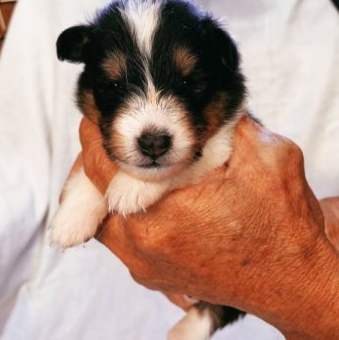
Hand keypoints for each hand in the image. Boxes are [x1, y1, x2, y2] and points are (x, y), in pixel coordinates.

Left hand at [79, 116, 338, 338]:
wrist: (291, 282)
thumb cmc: (283, 228)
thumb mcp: (268, 158)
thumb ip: (229, 122)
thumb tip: (201, 102)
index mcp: (162, 216)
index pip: (99, 166)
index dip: (98, 132)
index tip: (104, 114)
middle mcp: (141, 248)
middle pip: (92, 193)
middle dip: (102, 158)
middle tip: (119, 136)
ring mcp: (143, 266)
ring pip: (102, 216)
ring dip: (110, 186)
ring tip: (131, 163)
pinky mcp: (152, 274)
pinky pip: (119, 237)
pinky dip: (124, 211)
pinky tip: (146, 195)